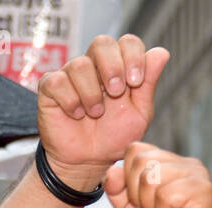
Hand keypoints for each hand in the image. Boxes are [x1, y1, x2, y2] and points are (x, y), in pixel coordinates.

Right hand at [37, 36, 169, 190]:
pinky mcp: (50, 88)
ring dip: (91, 94)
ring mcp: (70, 75)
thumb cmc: (114, 136)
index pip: (127, 42)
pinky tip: (77, 115)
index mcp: (119, 67)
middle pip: (102, 42)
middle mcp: (94, 66)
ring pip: (79, 65)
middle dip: (112, 67)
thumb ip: (148, 84)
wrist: (89, 161)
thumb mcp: (139, 114)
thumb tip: (161, 52)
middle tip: (115, 92)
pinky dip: (70, 101)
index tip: (135, 81)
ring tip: (95, 113)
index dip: (133, 56)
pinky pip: (58, 82)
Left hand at [105, 143, 211, 207]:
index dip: (128, 181)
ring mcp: (196, 175)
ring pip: (152, 177)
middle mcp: (185, 163)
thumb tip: (113, 170)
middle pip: (141, 161)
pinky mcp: (202, 190)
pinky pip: (166, 194)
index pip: (136, 150)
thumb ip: (117, 188)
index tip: (142, 206)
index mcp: (169, 162)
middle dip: (138, 196)